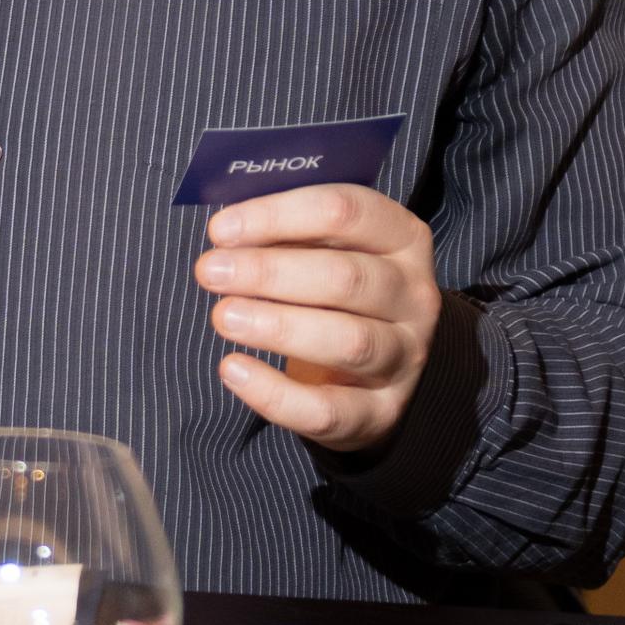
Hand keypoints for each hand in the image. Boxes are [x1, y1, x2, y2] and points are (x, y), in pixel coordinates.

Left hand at [195, 184, 441, 454]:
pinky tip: (234, 370)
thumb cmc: (338, 293)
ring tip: (223, 316)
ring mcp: (403, 357)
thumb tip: (227, 230)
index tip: (221, 230)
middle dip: (270, 272)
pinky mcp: (380, 413)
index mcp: (402, 238)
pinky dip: (276, 394)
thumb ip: (289, 234)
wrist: (381, 369)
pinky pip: (327, 409)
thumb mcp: (329, 250)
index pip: (348, 211)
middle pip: (346, 277)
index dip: (279, 216)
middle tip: (211, 271)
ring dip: (278, 326)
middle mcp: (414, 296)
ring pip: (347, 341)